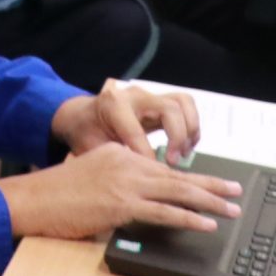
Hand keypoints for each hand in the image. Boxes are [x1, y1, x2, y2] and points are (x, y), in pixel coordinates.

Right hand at [0, 141, 244, 240]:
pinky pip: (164, 212)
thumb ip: (115, 180)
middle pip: (177, 175)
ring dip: (209, 201)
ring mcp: (124, 183)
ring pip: (177, 191)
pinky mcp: (121, 204)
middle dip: (211, 184)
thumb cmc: (54, 193)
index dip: (189, 177)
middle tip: (235, 191)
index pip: (162, 166)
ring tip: (231, 209)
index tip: (209, 184)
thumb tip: (138, 200)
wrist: (31, 199)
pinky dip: (189, 218)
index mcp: (118, 153)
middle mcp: (125, 162)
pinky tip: (206, 225)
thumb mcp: (89, 175)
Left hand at [53, 78, 202, 162]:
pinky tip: (184, 146)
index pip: (137, 131)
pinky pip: (186, 106)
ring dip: (190, 130)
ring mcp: (149, 95)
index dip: (146, 156)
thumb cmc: (86, 133)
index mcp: (112, 105)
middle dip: (177, 138)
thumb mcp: (90, 147)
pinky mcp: (160, 101)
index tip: (153, 175)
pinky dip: (192, 126)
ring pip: (183, 103)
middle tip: (173, 162)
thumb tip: (134, 179)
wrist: (83, 116)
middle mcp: (134, 95)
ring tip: (183, 153)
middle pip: (170, 109)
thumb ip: (111, 160)